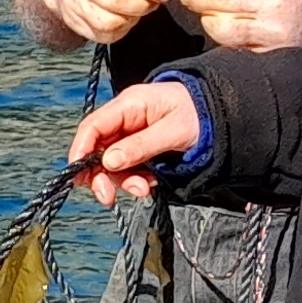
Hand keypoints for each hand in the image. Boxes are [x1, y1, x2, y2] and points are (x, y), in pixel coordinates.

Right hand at [44, 0, 177, 46]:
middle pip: (116, 0)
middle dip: (142, 4)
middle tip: (153, 2)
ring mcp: (75, 3)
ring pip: (109, 22)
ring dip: (131, 19)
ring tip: (137, 10)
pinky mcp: (75, 23)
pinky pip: (103, 35)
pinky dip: (120, 30)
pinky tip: (124, 19)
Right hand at [65, 83, 199, 206]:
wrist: (221, 114)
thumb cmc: (199, 114)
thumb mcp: (173, 131)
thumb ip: (140, 146)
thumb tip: (109, 161)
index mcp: (129, 105)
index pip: (92, 126)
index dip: (81, 151)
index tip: (80, 176)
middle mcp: (125, 120)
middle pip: (97, 148)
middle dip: (100, 175)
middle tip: (107, 197)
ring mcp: (131, 134)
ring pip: (112, 162)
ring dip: (123, 181)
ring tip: (144, 189)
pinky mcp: (139, 148)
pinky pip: (128, 167)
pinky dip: (136, 180)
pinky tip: (151, 184)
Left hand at [180, 0, 301, 52]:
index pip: (221, 0)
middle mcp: (270, 23)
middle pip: (219, 26)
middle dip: (205, 15)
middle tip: (203, 5)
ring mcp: (274, 44)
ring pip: (229, 42)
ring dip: (217, 29)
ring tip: (222, 16)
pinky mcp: (278, 56)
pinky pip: (244, 51)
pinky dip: (235, 41)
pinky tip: (240, 29)